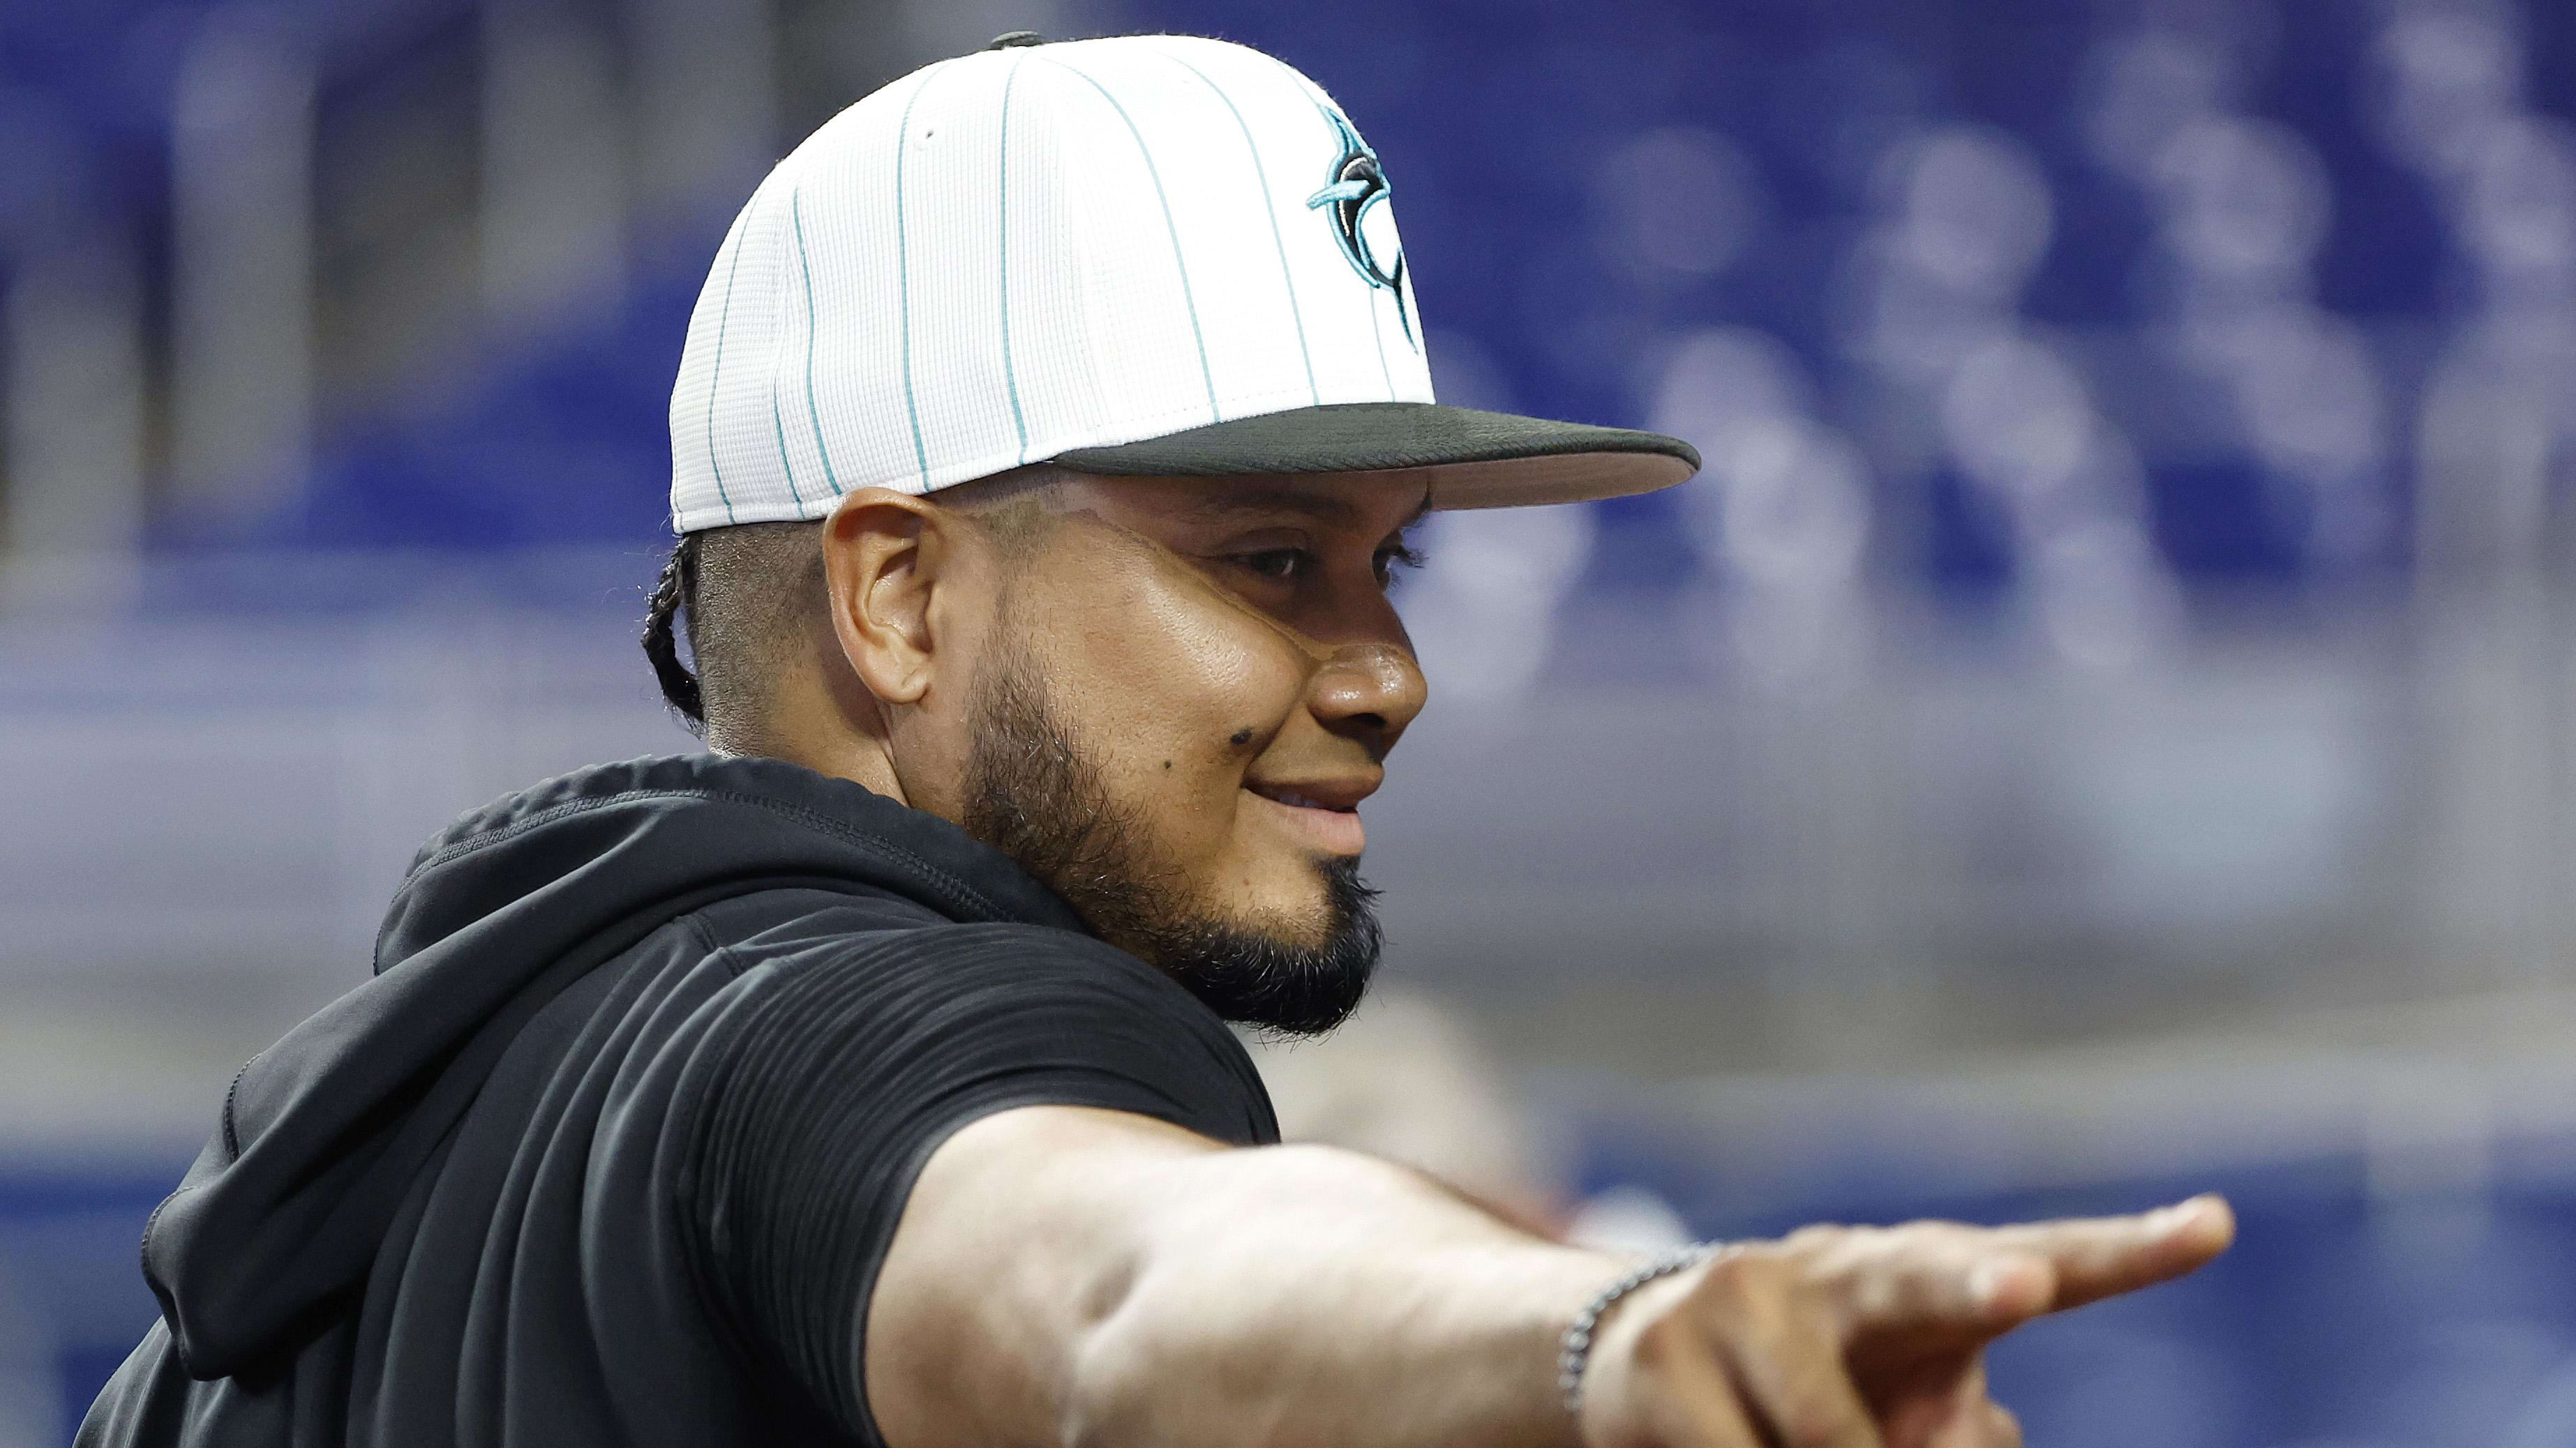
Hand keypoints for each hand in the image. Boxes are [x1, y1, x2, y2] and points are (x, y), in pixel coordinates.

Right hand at [1574, 1194, 2234, 1447]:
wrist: (1640, 1362)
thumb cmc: (1819, 1394)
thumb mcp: (1901, 1415)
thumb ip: (1959, 1434)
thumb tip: (1976, 1432)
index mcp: (1925, 1281)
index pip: (2050, 1260)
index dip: (2133, 1251)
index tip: (2214, 1227)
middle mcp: (1842, 1270)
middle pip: (1921, 1277)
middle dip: (1977, 1280)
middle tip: (2026, 1286)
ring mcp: (1741, 1303)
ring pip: (1825, 1438)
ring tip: (1807, 1441)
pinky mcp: (1663, 1361)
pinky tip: (1731, 1443)